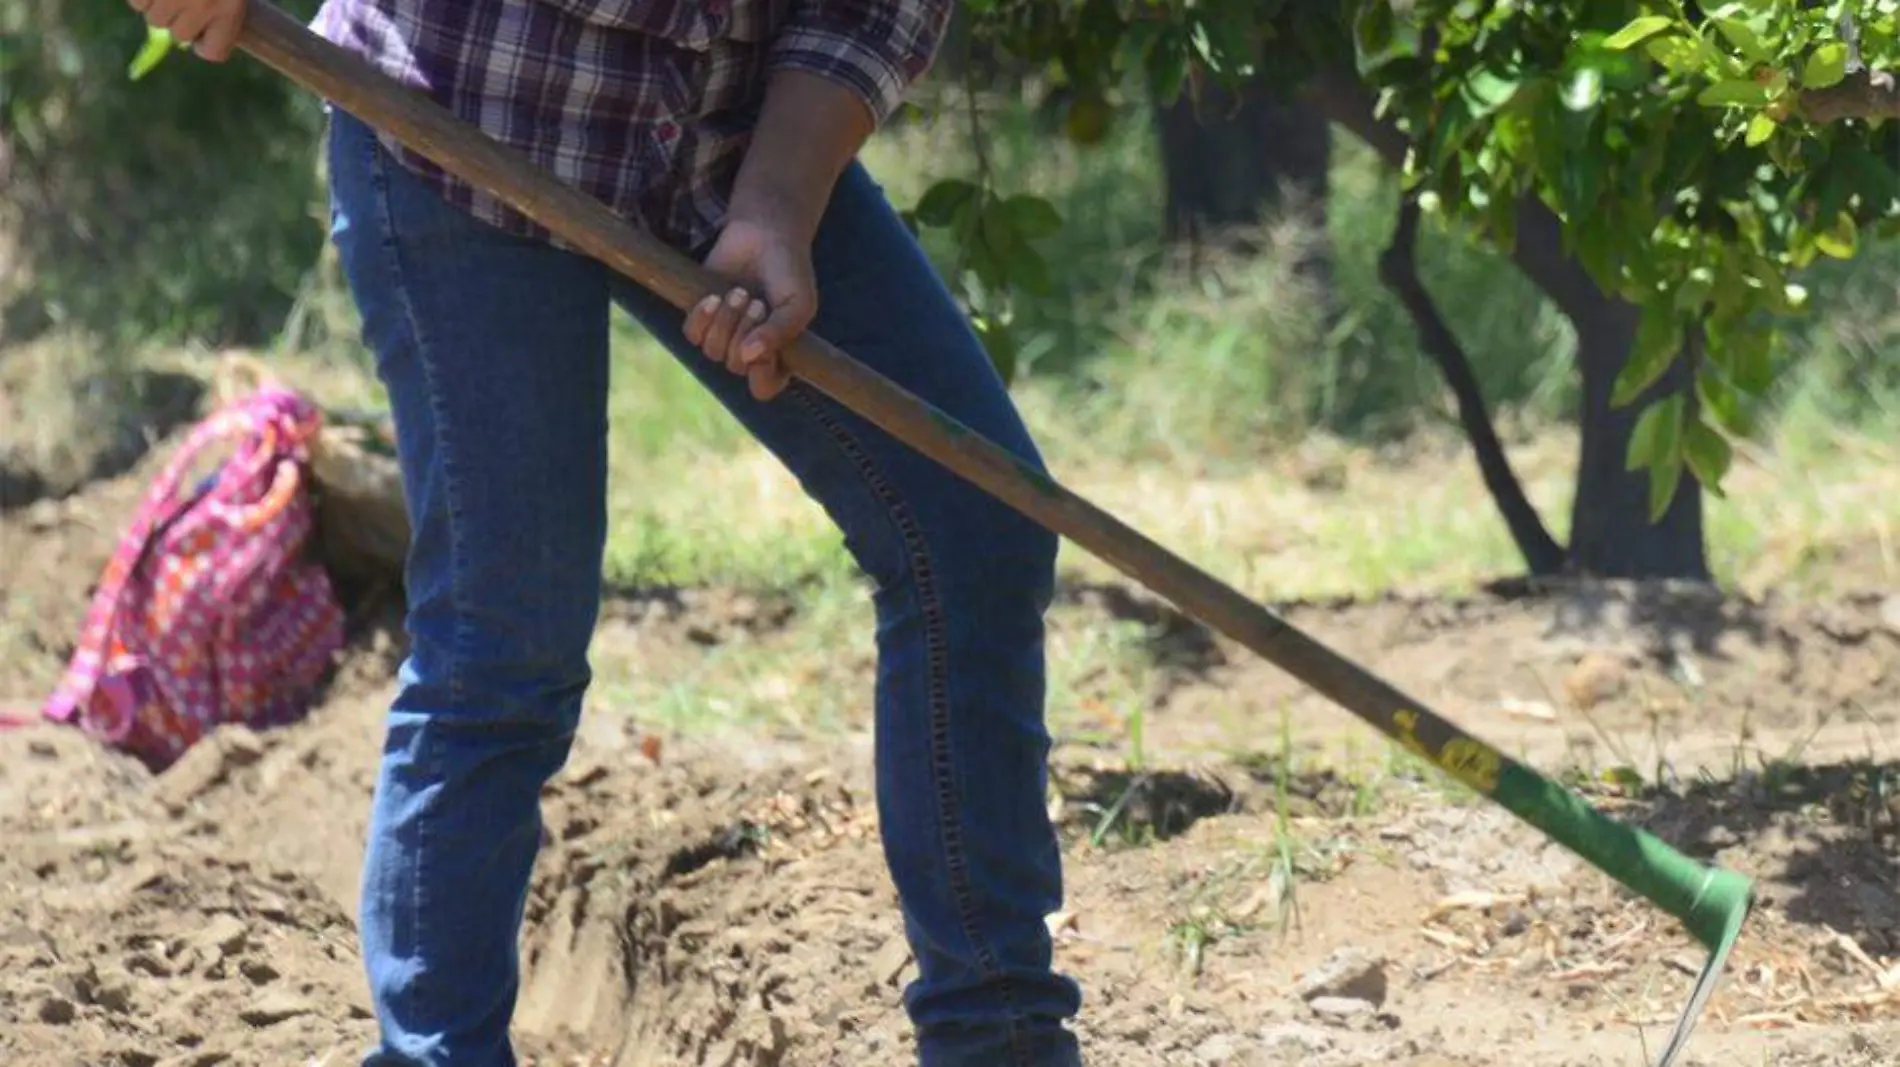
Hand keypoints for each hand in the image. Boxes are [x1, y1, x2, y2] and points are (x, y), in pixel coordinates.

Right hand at [126, 0, 246, 60]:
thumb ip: (218, 10)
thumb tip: (188, 37)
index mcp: (229, 6)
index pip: (214, 52)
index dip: (205, 45)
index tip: (202, 37)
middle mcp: (202, 5)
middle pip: (179, 35)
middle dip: (179, 20)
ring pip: (155, 20)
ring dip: (157, 5)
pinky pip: (137, 3)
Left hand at [682, 214, 816, 401]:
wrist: (764, 234)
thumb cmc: (788, 271)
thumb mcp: (798, 303)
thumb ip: (780, 332)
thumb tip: (748, 356)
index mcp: (779, 355)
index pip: (764, 388)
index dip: (762, 372)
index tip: (767, 347)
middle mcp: (750, 351)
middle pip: (736, 366)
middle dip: (744, 332)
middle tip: (756, 302)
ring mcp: (724, 335)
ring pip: (712, 351)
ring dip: (725, 321)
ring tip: (739, 292)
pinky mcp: (703, 317)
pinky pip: (692, 334)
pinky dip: (702, 316)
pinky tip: (713, 296)